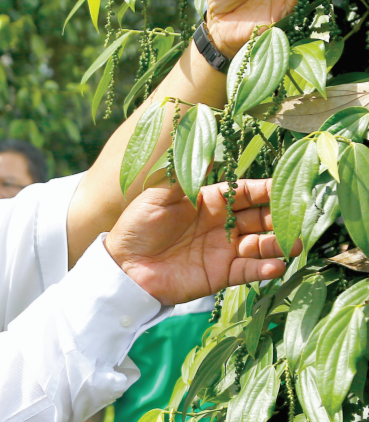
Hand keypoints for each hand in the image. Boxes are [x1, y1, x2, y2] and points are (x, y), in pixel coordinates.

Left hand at [105, 177, 287, 304]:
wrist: (122, 267)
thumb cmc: (137, 226)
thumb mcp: (159, 196)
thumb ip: (185, 175)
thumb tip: (206, 146)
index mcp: (211, 200)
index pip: (248, 192)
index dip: (268, 190)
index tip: (287, 187)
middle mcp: (223, 224)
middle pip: (262, 218)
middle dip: (281, 217)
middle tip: (299, 217)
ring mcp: (223, 250)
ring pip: (261, 245)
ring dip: (279, 244)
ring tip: (294, 244)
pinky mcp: (220, 275)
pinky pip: (248, 271)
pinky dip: (264, 268)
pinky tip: (276, 266)